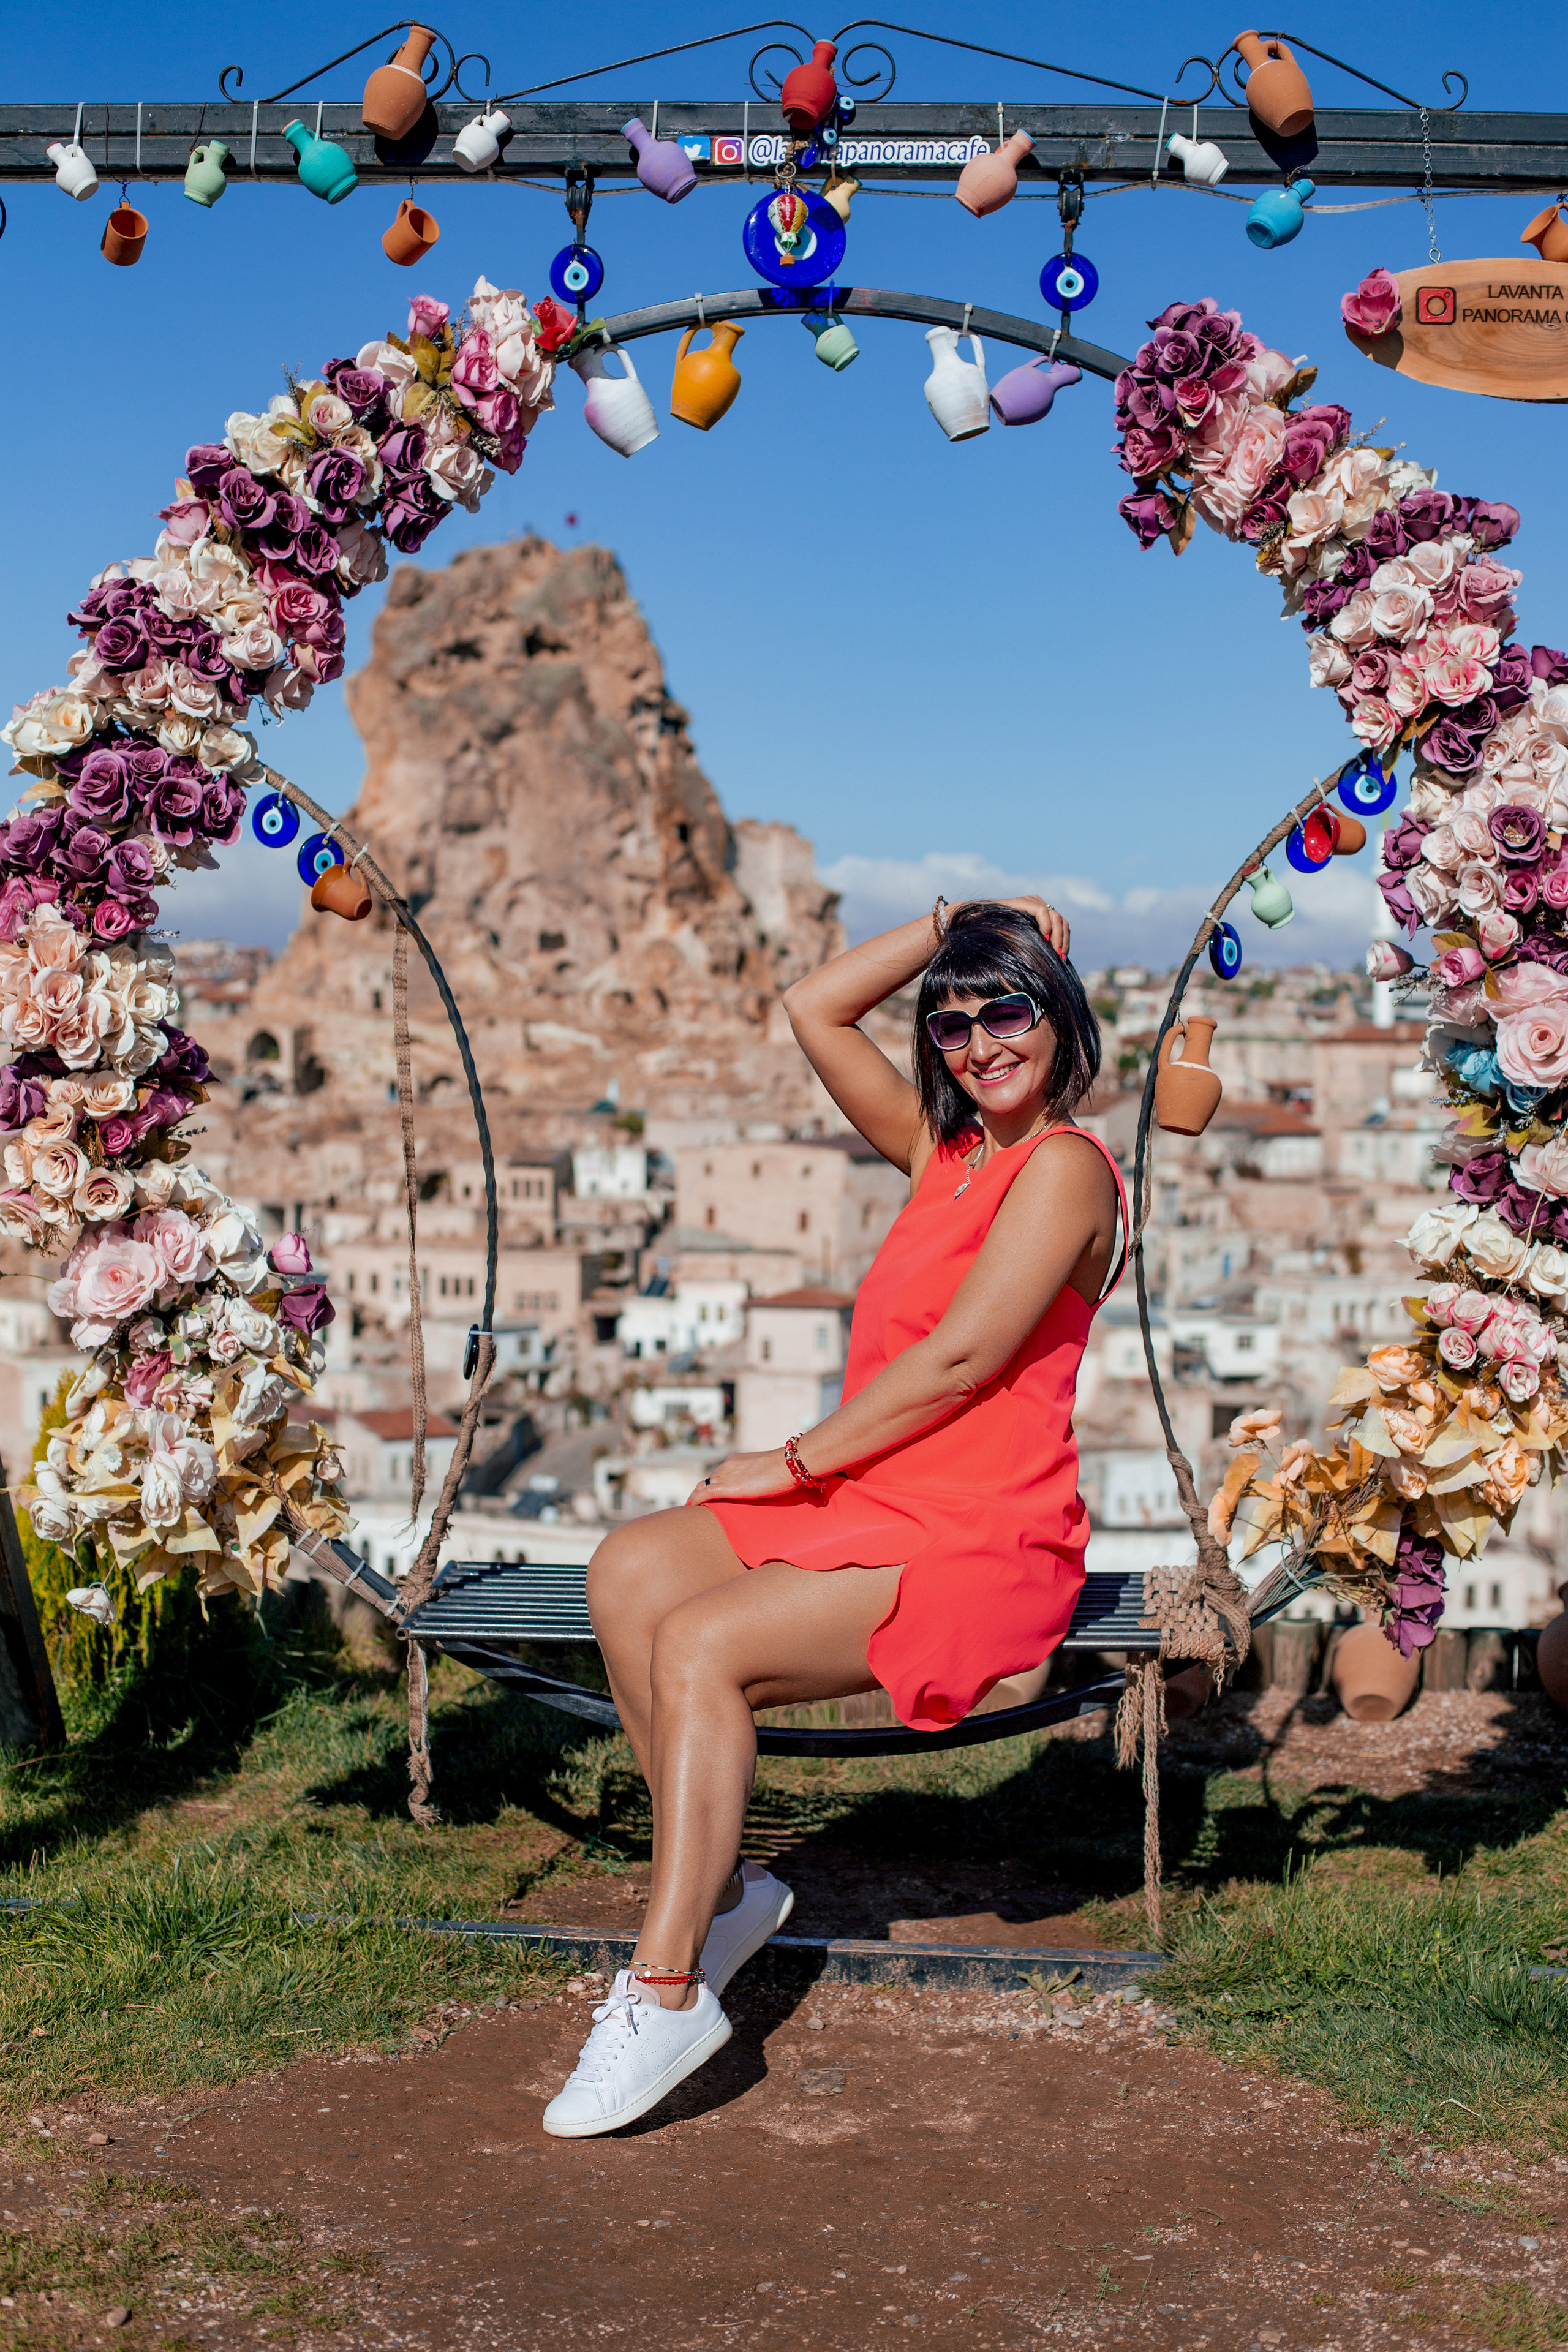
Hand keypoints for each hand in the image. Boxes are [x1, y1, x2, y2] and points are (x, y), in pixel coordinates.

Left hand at [688, 1448, 794, 1503]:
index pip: (716, 1474)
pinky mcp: (730, 1487)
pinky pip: (706, 1493)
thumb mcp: (765, 1472)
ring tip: (691, 1509)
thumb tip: (761, 1486)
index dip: (709, 1485)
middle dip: (700, 1492)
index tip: (706, 1495)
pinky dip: (696, 1500)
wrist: (788, 1464)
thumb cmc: (784, 1469)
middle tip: (694, 1505)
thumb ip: (757, 1477)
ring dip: (696, 1497)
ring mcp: (727, 1475)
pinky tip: (691, 1507)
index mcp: (735, 1461)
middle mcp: (727, 1466)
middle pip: (707, 1481)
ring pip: (703, 1486)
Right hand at [950, 893, 1070, 959]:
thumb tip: (1053, 968)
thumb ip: (1034, 949)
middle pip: (1062, 922)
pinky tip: (1044, 938)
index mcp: (1040, 917)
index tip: (1061, 959)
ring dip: (1058, 935)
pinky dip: (1046, 925)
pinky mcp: (1022, 902)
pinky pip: (1042, 912)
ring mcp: (1031, 902)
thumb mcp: (1019, 946)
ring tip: (1053, 951)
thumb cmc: (993, 939)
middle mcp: (1038, 907)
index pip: (1062, 927)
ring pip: (1057, 917)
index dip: (1065, 942)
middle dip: (1063, 941)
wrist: (972, 926)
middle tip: (1059, 957)